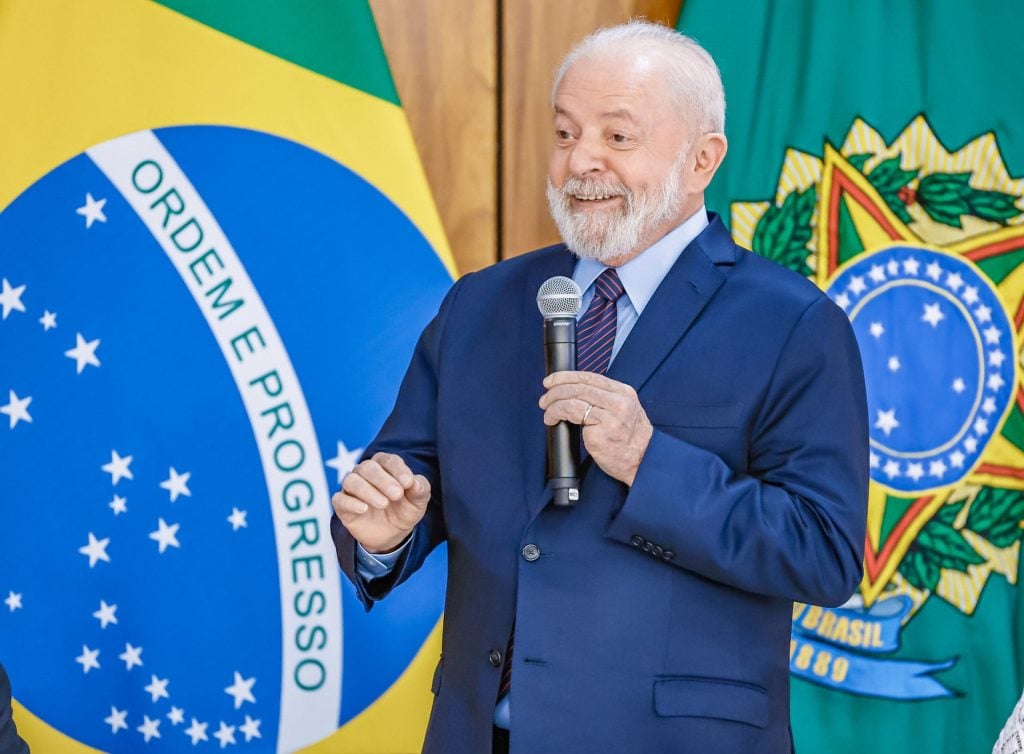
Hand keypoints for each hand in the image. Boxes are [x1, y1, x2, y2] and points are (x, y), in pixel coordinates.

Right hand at [331, 452, 430, 552]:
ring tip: (383, 504)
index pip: (388, 460)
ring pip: (351, 480)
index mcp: (384, 466)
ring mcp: (352, 488)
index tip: (409, 483)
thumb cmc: (404, 510)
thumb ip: (420, 489)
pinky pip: (339, 499)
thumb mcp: (418, 501)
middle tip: (397, 494)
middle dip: (383, 480)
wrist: (392, 534)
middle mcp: (365, 473)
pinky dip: (350, 503)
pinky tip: (364, 509)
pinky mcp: (342, 505)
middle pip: (368, 467)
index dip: (398, 469)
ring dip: (367, 491)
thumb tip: (415, 481)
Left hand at [540, 371, 652, 485]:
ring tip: (547, 411)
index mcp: (624, 392)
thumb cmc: (629, 440)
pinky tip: (553, 421)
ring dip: (554, 403)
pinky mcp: (600, 432)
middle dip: (556, 390)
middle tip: (545, 398)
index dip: (566, 376)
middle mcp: (618, 401)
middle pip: (579, 386)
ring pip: (573, 399)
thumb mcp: (625, 411)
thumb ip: (604, 400)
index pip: (590, 376)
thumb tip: (573, 392)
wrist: (642, 463)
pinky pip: (572, 415)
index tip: (551, 380)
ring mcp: (610, 416)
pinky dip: (557, 414)